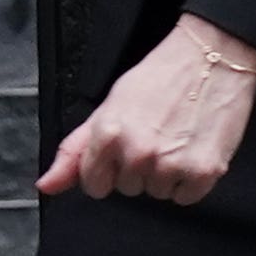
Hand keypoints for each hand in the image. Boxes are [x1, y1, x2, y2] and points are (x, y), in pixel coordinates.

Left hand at [35, 13, 255, 207]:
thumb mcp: (108, 107)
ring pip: (157, 194)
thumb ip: (74, 150)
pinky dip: (190, 179)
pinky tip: (192, 148)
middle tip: (154, 132)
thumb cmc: (158, 77)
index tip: (121, 149)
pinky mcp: (204, 172)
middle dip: (137, 167)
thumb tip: (45, 186)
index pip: (94, 185)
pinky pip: (186, 197)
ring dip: (165, 173)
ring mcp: (171, 165)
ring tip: (175, 136)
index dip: (107, 168)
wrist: (210, 58)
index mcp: (107, 135)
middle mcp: (137, 154)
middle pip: (128, 189)